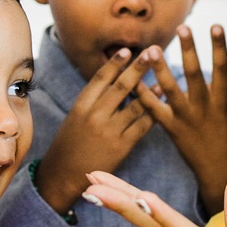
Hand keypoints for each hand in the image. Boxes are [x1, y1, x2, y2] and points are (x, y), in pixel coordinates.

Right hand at [32, 47, 157, 212]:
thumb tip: (109, 79)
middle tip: (151, 52)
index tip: (126, 50)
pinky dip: (153, 112)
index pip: (100, 78)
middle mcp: (95, 115)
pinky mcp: (122, 146)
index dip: (114, 64)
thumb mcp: (74, 117)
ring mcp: (110, 131)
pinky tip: (162, 102)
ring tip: (162, 74)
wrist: (65, 175)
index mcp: (81, 106)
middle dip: (137, 68)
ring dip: (150, 88)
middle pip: (120, 87)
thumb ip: (91, 100)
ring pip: (135, 105)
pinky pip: (142, 126)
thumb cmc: (69, 144)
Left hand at [140, 26, 226, 212]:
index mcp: (225, 102)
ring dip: (159, 69)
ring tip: (150, 49)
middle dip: (188, 50)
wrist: (222, 177)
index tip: (215, 25)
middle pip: (194, 74)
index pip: (222, 68)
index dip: (219, 46)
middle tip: (181, 27)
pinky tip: (133, 80)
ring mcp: (186, 118)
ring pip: (169, 89)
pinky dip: (144, 95)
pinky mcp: (171, 129)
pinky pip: (154, 110)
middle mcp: (204, 108)